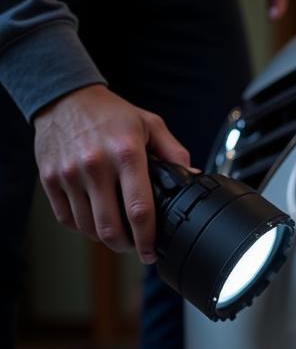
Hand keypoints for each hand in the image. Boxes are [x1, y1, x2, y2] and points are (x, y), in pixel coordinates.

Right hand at [33, 85, 189, 263]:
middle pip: (110, 228)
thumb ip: (174, 152)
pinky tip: (95, 220)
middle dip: (126, 246)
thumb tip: (193, 176)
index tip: (151, 252)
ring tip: (117, 232)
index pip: (139, 209)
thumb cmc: (110, 113)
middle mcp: (95, 165)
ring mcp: (69, 173)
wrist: (63, 96)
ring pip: (88, 227)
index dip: (147, 239)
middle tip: (135, 247)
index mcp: (126, 154)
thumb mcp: (150, 124)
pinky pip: (67, 219)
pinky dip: (82, 228)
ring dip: (104, 238)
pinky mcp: (49, 178)